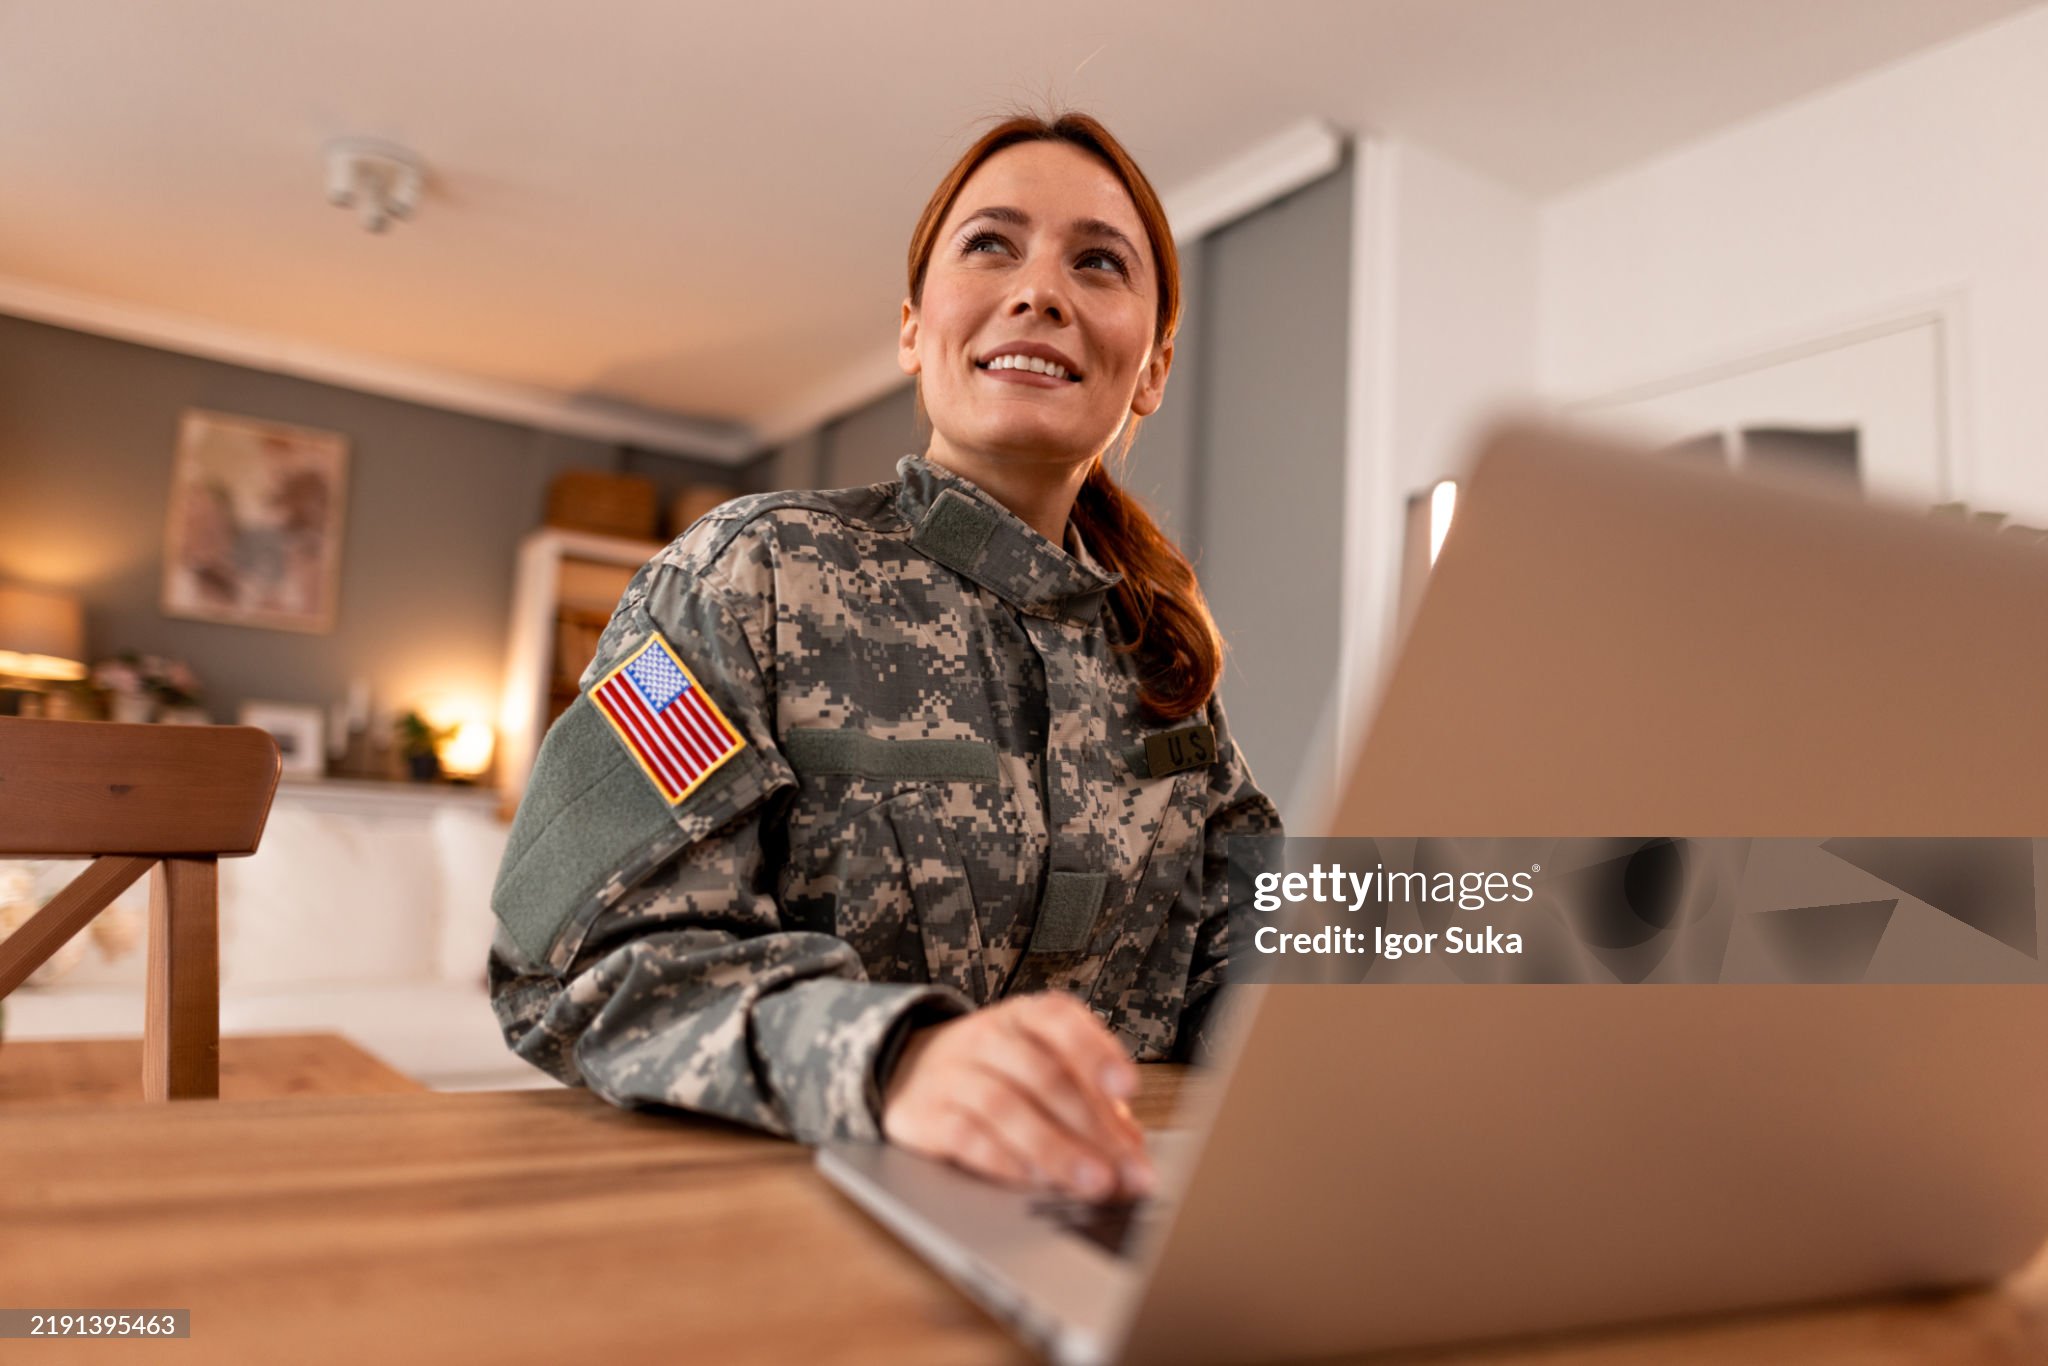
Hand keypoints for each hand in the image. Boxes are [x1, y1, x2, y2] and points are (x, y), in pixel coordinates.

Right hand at [881, 992, 1153, 1200]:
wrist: (910, 1073)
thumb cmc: (998, 1074)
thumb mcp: (1043, 1070)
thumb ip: (1090, 1104)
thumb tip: (1132, 1151)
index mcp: (1023, 1017)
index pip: (1060, 1020)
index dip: (1095, 1051)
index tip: (1129, 1087)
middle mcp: (986, 1037)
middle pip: (1043, 1074)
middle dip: (1092, 1126)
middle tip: (1126, 1170)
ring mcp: (950, 1074)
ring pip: (1005, 1106)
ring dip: (1055, 1148)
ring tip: (1092, 1183)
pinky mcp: (923, 1114)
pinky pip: (965, 1135)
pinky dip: (1004, 1160)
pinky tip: (1034, 1182)